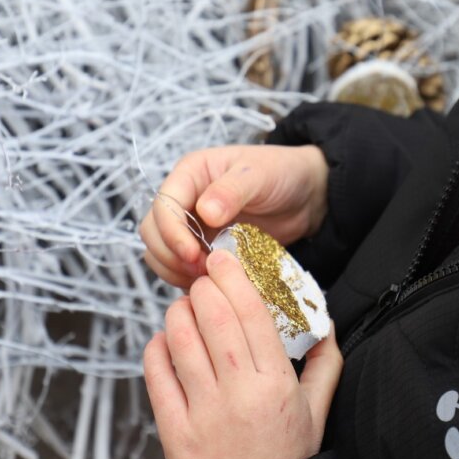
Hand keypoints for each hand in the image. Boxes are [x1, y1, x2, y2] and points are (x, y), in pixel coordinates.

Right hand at [140, 144, 328, 287]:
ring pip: (160, 252)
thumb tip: (205, 212)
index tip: (193, 255)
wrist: (305, 195)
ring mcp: (192, 225)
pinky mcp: (203, 248)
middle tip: (201, 272)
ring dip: (174, 270)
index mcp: (190, 174)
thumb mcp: (260, 175)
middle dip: (170, 255)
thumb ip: (232, 190)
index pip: (163, 205)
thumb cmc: (282, 173)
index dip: (171, 233)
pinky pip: (180, 267)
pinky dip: (187, 279)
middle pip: (152, 231)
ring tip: (206, 279)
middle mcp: (184, 199)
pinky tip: (211, 284)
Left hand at [143, 249, 342, 458]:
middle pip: (213, 319)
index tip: (223, 261)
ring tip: (183, 307)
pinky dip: (157, 348)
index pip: (251, 314)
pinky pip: (157, 376)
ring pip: (181, 341)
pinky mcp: (174, 433)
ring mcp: (203, 414)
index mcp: (276, 385)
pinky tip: (164, 340)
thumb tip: (326, 323)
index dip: (233, 279)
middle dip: (203, 288)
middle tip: (202, 279)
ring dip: (178, 313)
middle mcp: (239, 395)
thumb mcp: (318, 414)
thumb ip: (326, 364)